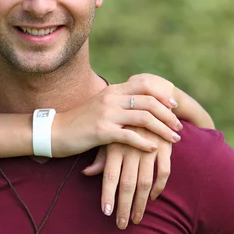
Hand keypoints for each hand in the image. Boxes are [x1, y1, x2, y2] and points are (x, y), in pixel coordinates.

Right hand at [51, 74, 181, 157]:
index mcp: (111, 90)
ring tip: (174, 139)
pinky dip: (146, 143)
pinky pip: (130, 136)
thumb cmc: (79, 122)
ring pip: (144, 118)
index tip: (174, 107)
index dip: (162, 94)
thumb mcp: (99, 106)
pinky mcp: (101, 131)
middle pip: (148, 101)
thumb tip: (138, 105)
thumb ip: (117, 102)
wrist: (55, 131)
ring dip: (163, 129)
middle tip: (178, 126)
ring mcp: (106, 114)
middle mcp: (110, 98)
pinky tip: (154, 149)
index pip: (144, 84)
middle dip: (168, 114)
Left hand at [82, 127, 171, 229]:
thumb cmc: (122, 122)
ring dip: (141, 203)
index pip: (109, 175)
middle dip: (124, 206)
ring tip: (137, 218)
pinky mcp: (164, 146)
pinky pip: (164, 171)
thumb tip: (87, 173)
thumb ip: (101, 157)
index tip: (106, 212)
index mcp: (114, 145)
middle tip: (122, 224)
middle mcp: (130, 148)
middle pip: (127, 183)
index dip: (108, 195)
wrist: (147, 98)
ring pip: (145, 182)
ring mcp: (148, 148)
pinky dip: (159, 186)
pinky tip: (154, 197)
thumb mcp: (109, 137)